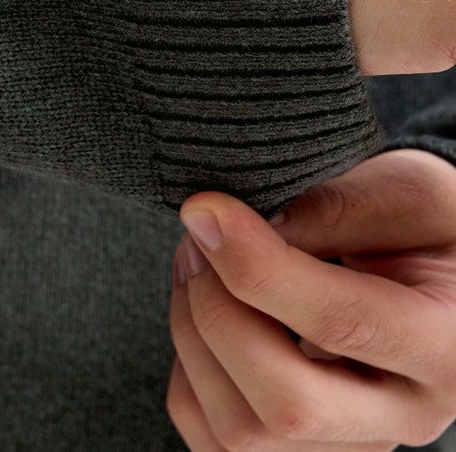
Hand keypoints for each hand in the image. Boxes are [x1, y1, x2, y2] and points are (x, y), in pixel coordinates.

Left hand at [167, 149, 455, 449]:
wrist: (437, 269)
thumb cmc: (425, 227)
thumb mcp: (406, 193)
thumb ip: (331, 209)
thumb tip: (237, 231)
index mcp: (444, 345)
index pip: (338, 324)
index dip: (255, 266)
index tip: (205, 210)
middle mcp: (405, 414)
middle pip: (287, 404)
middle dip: (216, 313)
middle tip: (199, 238)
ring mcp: (352, 444)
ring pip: (243, 432)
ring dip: (194, 337)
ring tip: (198, 264)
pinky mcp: (303, 451)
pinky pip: (217, 440)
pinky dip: (188, 375)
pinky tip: (205, 314)